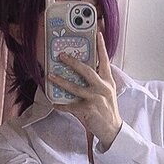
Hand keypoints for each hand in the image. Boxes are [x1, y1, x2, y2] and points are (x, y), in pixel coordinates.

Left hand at [55, 32, 121, 149]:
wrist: (113, 129)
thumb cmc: (107, 109)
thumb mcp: (107, 92)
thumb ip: (97, 81)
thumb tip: (80, 71)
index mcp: (108, 81)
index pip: (104, 60)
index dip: (101, 47)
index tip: (98, 34)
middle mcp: (103, 87)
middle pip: (87, 70)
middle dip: (73, 62)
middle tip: (61, 56)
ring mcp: (95, 98)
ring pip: (75, 87)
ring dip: (61, 81)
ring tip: (50, 76)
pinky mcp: (88, 109)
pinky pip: (70, 106)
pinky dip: (61, 105)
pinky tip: (54, 103)